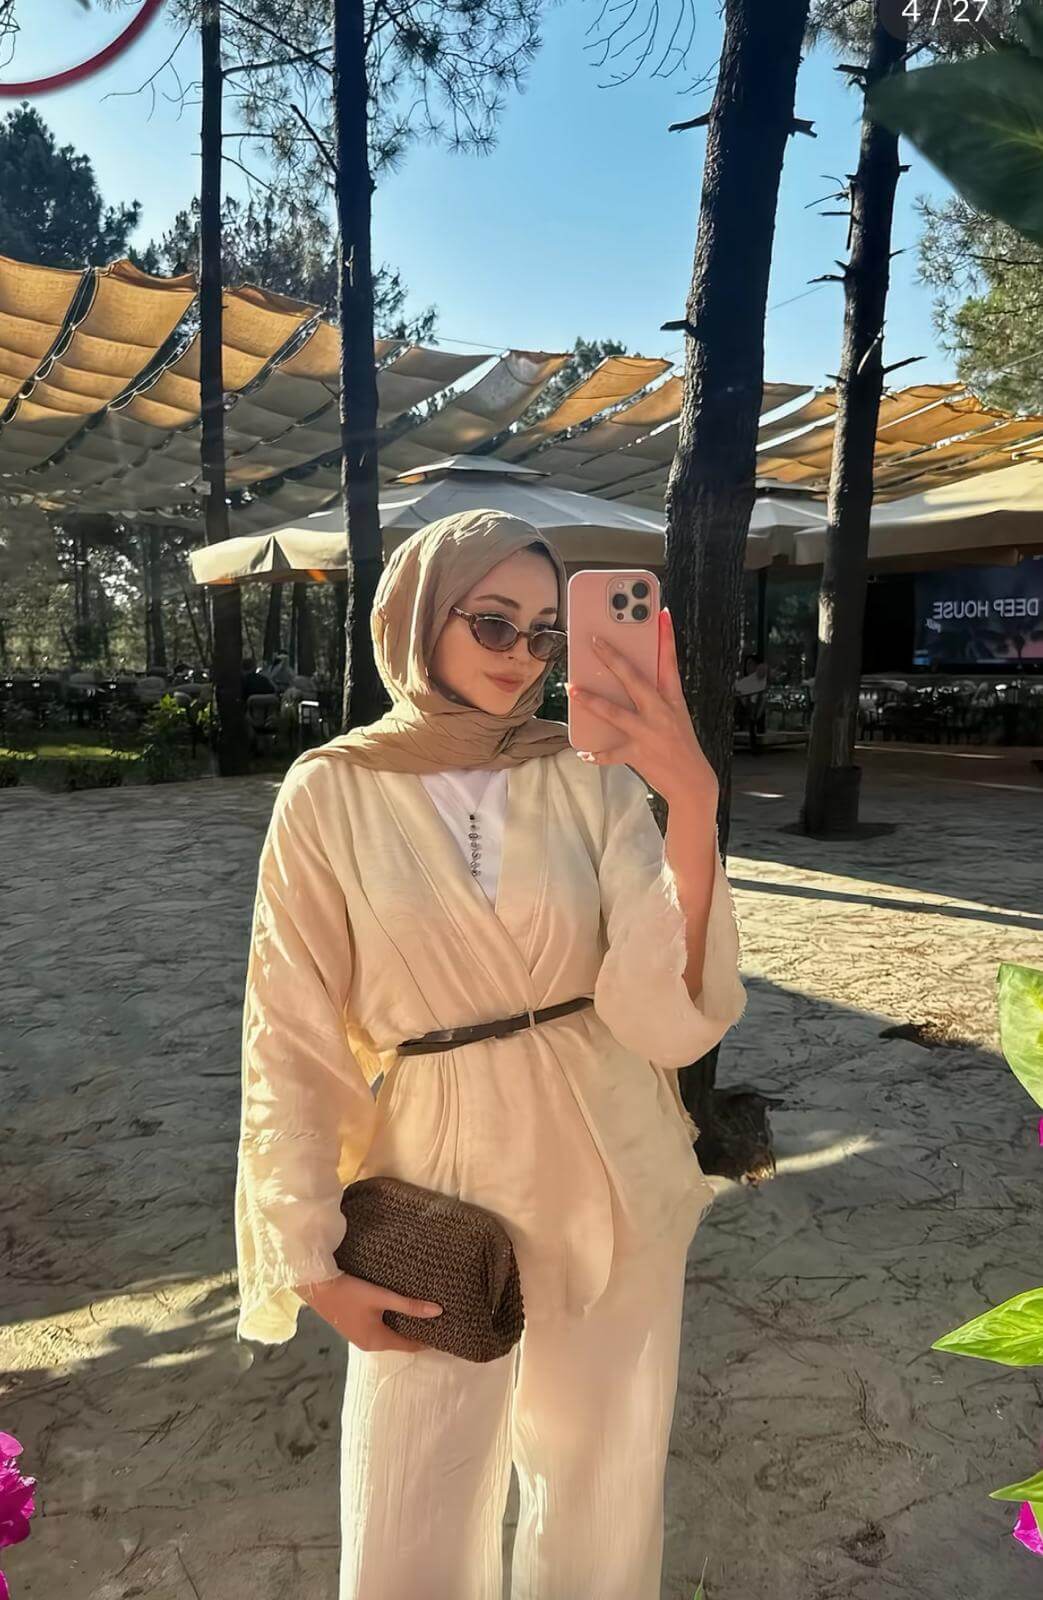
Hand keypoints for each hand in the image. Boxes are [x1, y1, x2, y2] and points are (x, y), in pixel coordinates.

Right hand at [297, 1273, 442, 1353]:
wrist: (316, 1286)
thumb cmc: (349, 1292)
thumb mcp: (381, 1297)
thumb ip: (409, 1305)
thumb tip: (438, 1312)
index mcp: (377, 1341)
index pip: (410, 1346)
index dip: (427, 1339)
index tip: (445, 1330)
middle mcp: (369, 1343)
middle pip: (400, 1341)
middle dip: (416, 1331)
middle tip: (436, 1318)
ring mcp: (359, 1335)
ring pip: (389, 1333)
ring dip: (403, 1324)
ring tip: (421, 1311)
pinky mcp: (353, 1325)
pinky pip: (378, 1327)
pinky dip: (391, 1321)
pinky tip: (397, 1307)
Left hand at [566, 608, 716, 804]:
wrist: (692, 782)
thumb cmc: (680, 743)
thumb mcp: (675, 713)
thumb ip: (656, 693)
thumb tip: (630, 674)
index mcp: (672, 699)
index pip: (670, 661)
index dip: (666, 637)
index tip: (662, 613)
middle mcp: (661, 712)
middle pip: (635, 679)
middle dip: (613, 659)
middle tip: (594, 641)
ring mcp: (649, 733)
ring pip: (616, 712)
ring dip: (592, 701)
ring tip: (572, 689)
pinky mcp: (638, 754)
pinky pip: (611, 753)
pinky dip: (596, 754)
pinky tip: (582, 752)